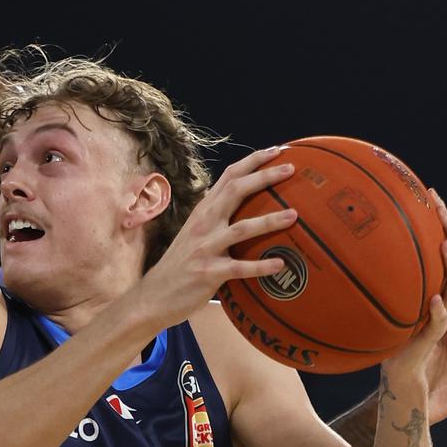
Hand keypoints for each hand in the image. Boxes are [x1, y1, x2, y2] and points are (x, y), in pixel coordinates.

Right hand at [146, 146, 297, 323]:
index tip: (277, 150)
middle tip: (290, 169)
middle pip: (235, 191)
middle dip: (264, 177)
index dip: (253, 162)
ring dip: (269, 220)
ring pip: (241, 228)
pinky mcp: (208, 273)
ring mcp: (205, 248)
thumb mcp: (194, 234)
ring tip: (294, 215)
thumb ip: (215, 218)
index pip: (228, 177)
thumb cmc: (180, 265)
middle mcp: (203, 225)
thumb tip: (244, 206)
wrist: (152, 296)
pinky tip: (280, 264)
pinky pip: (239, 268)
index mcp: (202, 212)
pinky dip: (261, 266)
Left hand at [382, 190, 446, 385]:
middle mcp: (443, 294)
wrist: (397, 371)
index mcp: (434, 282)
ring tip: (443, 246)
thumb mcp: (379, 300)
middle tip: (439, 206)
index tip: (428, 193)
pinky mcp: (432, 336)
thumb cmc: (386, 334)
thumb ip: (373, 277)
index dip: (442, 220)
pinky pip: (440, 322)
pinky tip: (434, 300)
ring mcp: (442, 314)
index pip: (446, 244)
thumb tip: (340, 245)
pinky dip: (440, 311)